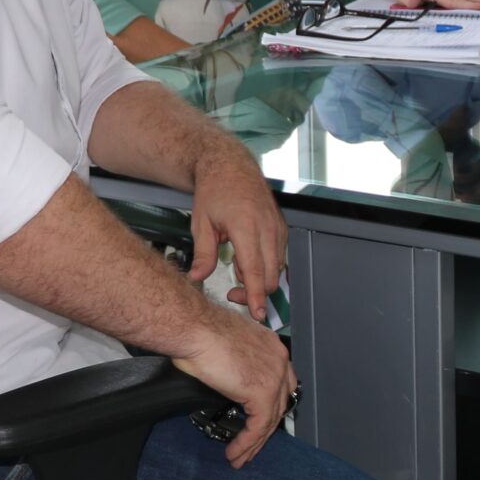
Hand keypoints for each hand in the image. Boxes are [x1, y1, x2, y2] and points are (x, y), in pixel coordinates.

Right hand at [172, 307, 296, 466]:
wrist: (195, 329)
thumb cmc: (199, 332)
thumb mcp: (225, 347)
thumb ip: (235, 363)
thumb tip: (225, 378)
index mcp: (271, 346)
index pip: (279, 383)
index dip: (269, 406)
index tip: (257, 423)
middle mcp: (279, 360)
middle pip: (278, 404)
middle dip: (263, 430)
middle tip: (249, 447)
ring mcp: (274, 377)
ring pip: (270, 420)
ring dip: (253, 443)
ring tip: (239, 458)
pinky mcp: (263, 394)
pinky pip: (258, 427)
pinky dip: (246, 443)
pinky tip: (234, 453)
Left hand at [187, 150, 286, 321]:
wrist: (231, 166)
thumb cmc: (215, 191)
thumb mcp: (201, 224)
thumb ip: (203, 255)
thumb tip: (197, 278)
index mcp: (246, 227)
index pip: (256, 272)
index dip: (257, 297)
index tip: (258, 314)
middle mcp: (268, 228)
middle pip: (271, 276)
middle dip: (256, 292)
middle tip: (233, 292)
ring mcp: (278, 228)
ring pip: (278, 268)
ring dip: (261, 279)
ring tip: (237, 271)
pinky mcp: (282, 228)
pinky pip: (280, 257)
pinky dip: (267, 266)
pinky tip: (249, 260)